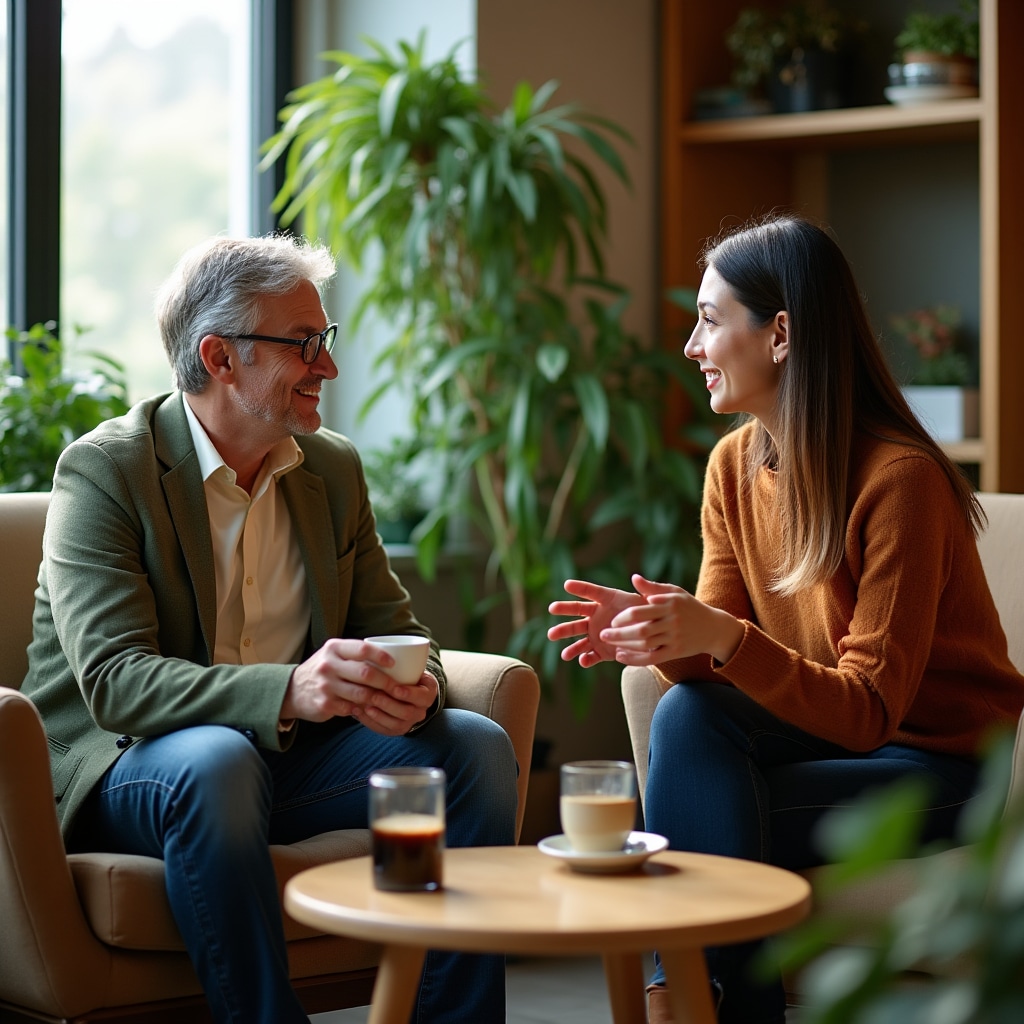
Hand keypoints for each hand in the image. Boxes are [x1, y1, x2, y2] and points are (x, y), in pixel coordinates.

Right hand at [282, 638, 438, 735]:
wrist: (292, 690)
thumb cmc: (323, 670)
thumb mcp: (333, 654)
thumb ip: (355, 653)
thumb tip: (390, 657)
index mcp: (334, 648)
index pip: (363, 649)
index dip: (381, 656)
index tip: (393, 663)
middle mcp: (328, 665)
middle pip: (366, 673)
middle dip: (386, 681)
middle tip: (397, 687)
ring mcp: (326, 685)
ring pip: (362, 693)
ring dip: (378, 698)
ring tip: (388, 699)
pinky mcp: (325, 704)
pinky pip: (352, 707)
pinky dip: (363, 709)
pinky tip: (370, 708)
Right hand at [547, 579, 645, 666]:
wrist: (651, 637)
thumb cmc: (648, 616)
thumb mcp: (648, 602)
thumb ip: (644, 591)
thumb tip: (636, 578)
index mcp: (606, 601)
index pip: (591, 592)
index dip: (580, 587)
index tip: (567, 584)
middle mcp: (596, 616)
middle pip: (576, 614)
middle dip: (564, 613)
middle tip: (552, 610)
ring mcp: (596, 634)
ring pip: (578, 638)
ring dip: (570, 644)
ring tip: (563, 653)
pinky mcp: (601, 651)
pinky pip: (591, 655)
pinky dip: (586, 659)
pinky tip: (582, 661)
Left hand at [602, 574, 743, 665]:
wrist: (713, 627)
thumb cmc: (689, 607)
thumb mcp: (674, 592)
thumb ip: (652, 587)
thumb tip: (634, 578)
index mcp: (669, 604)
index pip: (641, 611)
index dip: (624, 617)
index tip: (612, 620)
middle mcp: (672, 621)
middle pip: (641, 630)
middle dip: (619, 634)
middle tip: (602, 634)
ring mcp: (674, 638)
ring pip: (645, 645)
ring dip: (625, 646)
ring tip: (609, 644)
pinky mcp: (676, 651)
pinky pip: (652, 658)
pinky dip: (635, 659)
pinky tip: (620, 657)